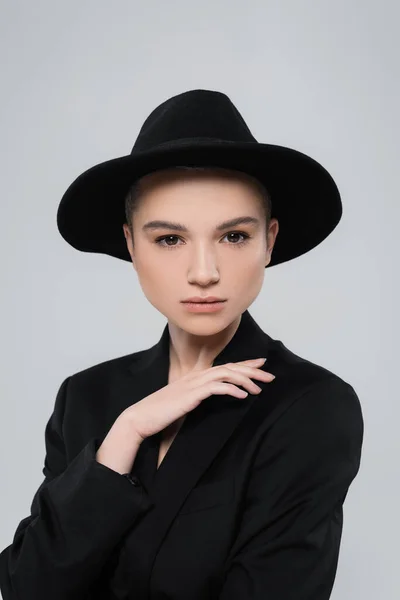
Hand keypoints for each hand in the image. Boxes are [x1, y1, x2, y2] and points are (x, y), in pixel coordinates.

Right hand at [124, 358, 274, 441]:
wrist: (140, 418)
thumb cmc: (160, 414)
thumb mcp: (183, 403)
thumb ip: (198, 398)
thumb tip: (213, 398)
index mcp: (195, 377)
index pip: (225, 366)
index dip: (244, 364)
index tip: (261, 364)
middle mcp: (196, 376)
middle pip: (229, 367)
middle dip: (252, 370)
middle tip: (270, 375)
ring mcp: (193, 384)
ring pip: (226, 374)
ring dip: (245, 380)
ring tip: (260, 388)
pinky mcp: (191, 395)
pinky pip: (216, 388)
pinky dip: (232, 389)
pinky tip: (243, 396)